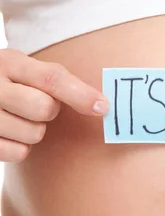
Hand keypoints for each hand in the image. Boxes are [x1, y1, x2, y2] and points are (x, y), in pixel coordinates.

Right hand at [0, 48, 109, 162]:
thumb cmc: (8, 80)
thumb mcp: (24, 68)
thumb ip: (56, 79)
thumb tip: (98, 102)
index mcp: (8, 62)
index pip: (50, 79)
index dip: (80, 94)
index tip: (102, 107)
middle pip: (44, 109)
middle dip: (49, 111)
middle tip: (38, 105)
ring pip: (33, 134)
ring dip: (35, 130)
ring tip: (20, 118)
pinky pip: (18, 153)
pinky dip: (21, 147)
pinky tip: (10, 133)